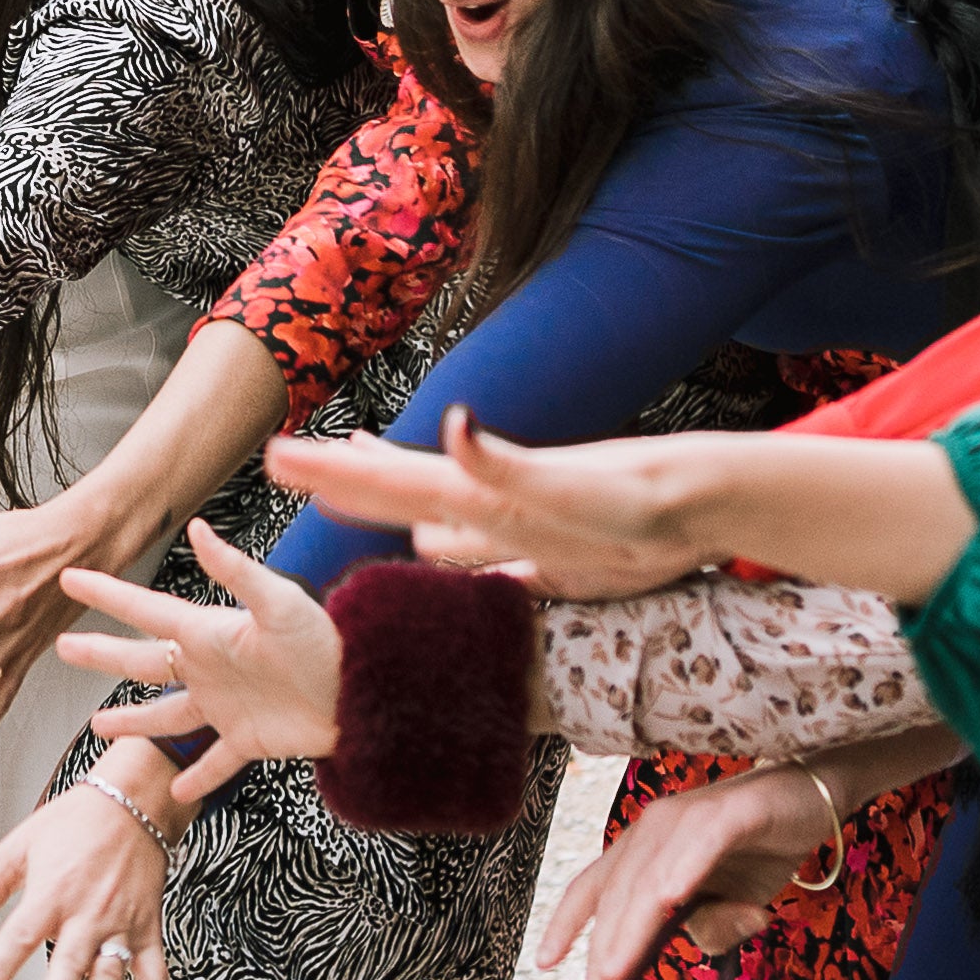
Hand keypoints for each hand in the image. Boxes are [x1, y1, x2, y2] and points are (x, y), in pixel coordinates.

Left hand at [0, 782, 175, 979]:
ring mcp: (121, 924)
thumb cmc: (71, 824)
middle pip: (72, 960)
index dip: (1, 966)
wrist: (132, 801)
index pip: (21, 934)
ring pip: (111, 975)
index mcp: (51, 891)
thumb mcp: (15, 849)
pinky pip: (156, 978)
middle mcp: (88, 911)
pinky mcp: (147, 930)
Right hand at [51, 522, 334, 795]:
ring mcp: (225, 708)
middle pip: (141, 662)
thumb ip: (234, 569)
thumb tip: (197, 528)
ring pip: (166, 717)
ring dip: (133, 721)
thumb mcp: (277, 601)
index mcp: (208, 632)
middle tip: (63, 648)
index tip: (70, 578)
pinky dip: (195, 778)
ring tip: (99, 727)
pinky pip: (214, 764)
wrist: (364, 690)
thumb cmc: (324, 639)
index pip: (144, 611)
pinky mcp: (248, 741)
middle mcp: (208, 669)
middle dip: (102, 654)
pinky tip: (176, 792)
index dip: (107, 594)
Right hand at [262, 412, 732, 596]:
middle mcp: (489, 502)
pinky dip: (444, 546)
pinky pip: (477, 554)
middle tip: (281, 460)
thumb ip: (502, 463)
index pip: (390, 479)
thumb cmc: (640, 496)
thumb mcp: (568, 483)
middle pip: (398, 489)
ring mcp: (516, 525)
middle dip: (340, 478)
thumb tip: (453, 425)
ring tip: (341, 486)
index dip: (334, 474)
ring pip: (429, 516)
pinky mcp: (546, 554)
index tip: (277, 457)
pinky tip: (430, 546)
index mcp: (482, 492)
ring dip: (382, 503)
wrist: (701, 503)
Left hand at [537, 763, 844, 979]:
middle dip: (601, 950)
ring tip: (613, 970)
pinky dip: (684, 869)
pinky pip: (701, 842)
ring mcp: (689, 816)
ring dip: (630, 926)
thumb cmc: (761, 849)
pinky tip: (671, 900)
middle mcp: (655, 827)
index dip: (566, 924)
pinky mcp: (731, 811)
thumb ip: (710, 927)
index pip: (593, 888)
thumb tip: (701, 949)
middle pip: (617, 894)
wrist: (813, 798)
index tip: (544, 964)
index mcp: (643, 849)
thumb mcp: (731, 904)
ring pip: (650, 877)